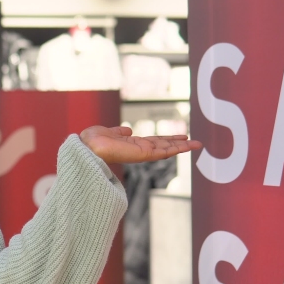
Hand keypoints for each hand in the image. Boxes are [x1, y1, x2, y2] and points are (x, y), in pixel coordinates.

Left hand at [80, 126, 201, 164]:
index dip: (167, 139)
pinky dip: (174, 149)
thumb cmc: (92, 141)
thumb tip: (127, 129)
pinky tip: (185, 146)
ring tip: (197, 144)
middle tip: (195, 142)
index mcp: (132, 144)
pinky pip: (161, 152)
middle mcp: (139, 150)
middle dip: (179, 144)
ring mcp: (141, 153)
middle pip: (164, 146)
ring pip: (166, 150)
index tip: (179, 137)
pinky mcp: (142, 154)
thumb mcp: (108, 132)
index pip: (154, 142)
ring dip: (182, 147)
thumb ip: (119, 131)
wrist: (86, 147)